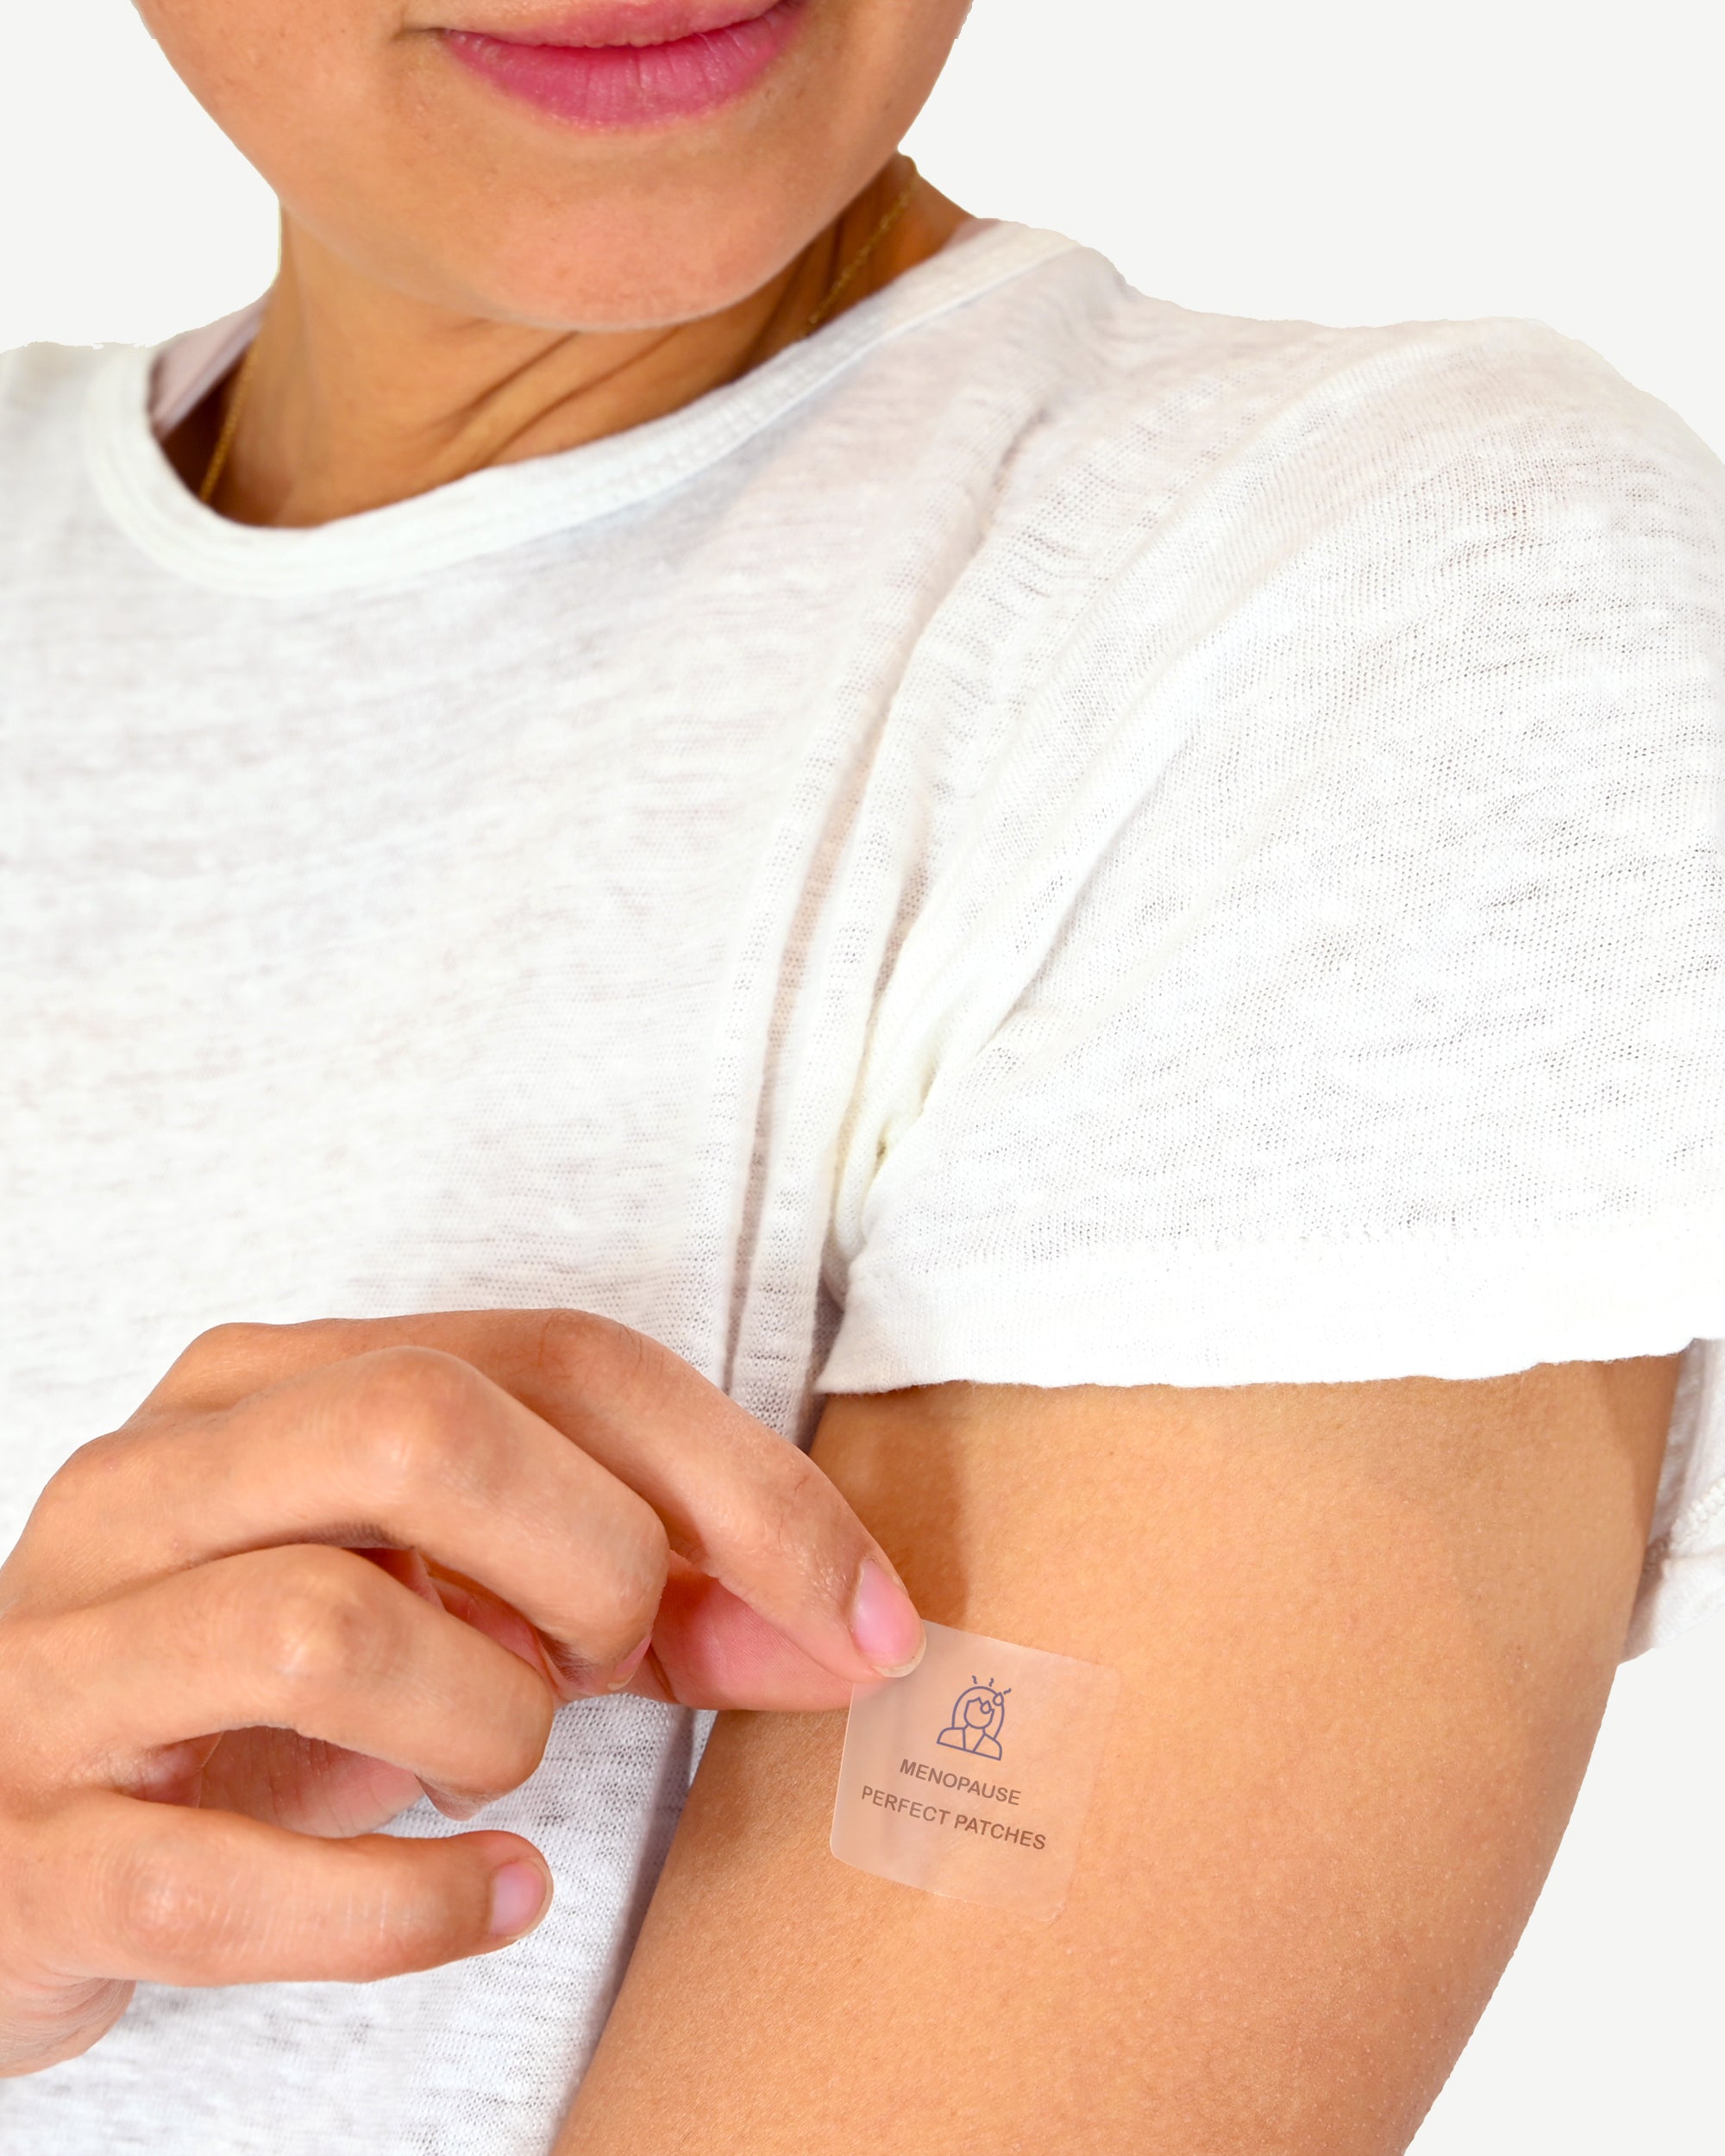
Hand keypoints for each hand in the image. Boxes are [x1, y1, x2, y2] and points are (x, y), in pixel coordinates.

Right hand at [0, 1310, 922, 2076]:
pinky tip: (488, 1895)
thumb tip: (855, 1630)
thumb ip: (651, 1598)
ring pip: (328, 1626)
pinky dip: (409, 1904)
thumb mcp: (448, 1601)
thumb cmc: (263, 1701)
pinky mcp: (28, 1851)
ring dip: (489, 1721)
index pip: (554, 1356)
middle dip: (594, 1559)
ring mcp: (69, 1660)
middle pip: (426, 1427)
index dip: (743, 1481)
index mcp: (267, 1382)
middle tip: (606, 1665)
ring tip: (495, 1762)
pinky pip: (232, 1879)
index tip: (865, 1614)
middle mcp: (151, 1483)